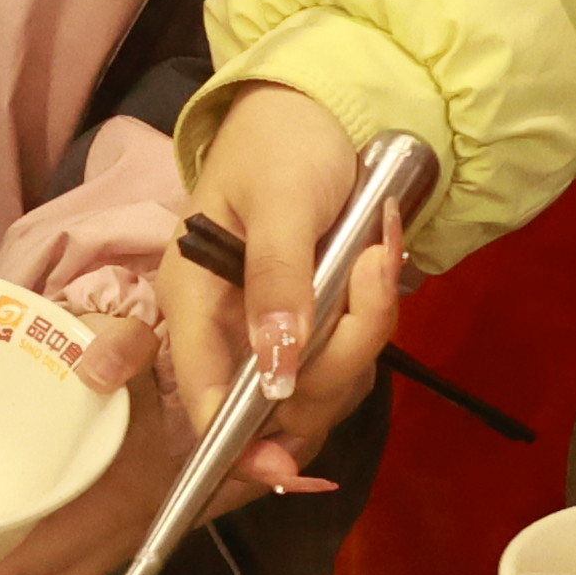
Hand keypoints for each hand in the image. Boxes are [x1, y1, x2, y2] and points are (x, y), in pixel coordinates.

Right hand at [161, 83, 408, 502]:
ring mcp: (277, 331)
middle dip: (339, 356)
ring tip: (378, 246)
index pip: (204, 394)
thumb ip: (277, 280)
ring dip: (367, 329)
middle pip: (281, 398)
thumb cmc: (279, 144)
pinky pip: (353, 354)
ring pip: (326, 383)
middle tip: (372, 268)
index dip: (237, 441)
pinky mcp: (317, 324)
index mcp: (194, 301)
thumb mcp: (279, 201)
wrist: (316, 107)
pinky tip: (380, 259)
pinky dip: (377, 317)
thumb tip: (275, 367)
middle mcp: (231, 329)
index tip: (280, 467)